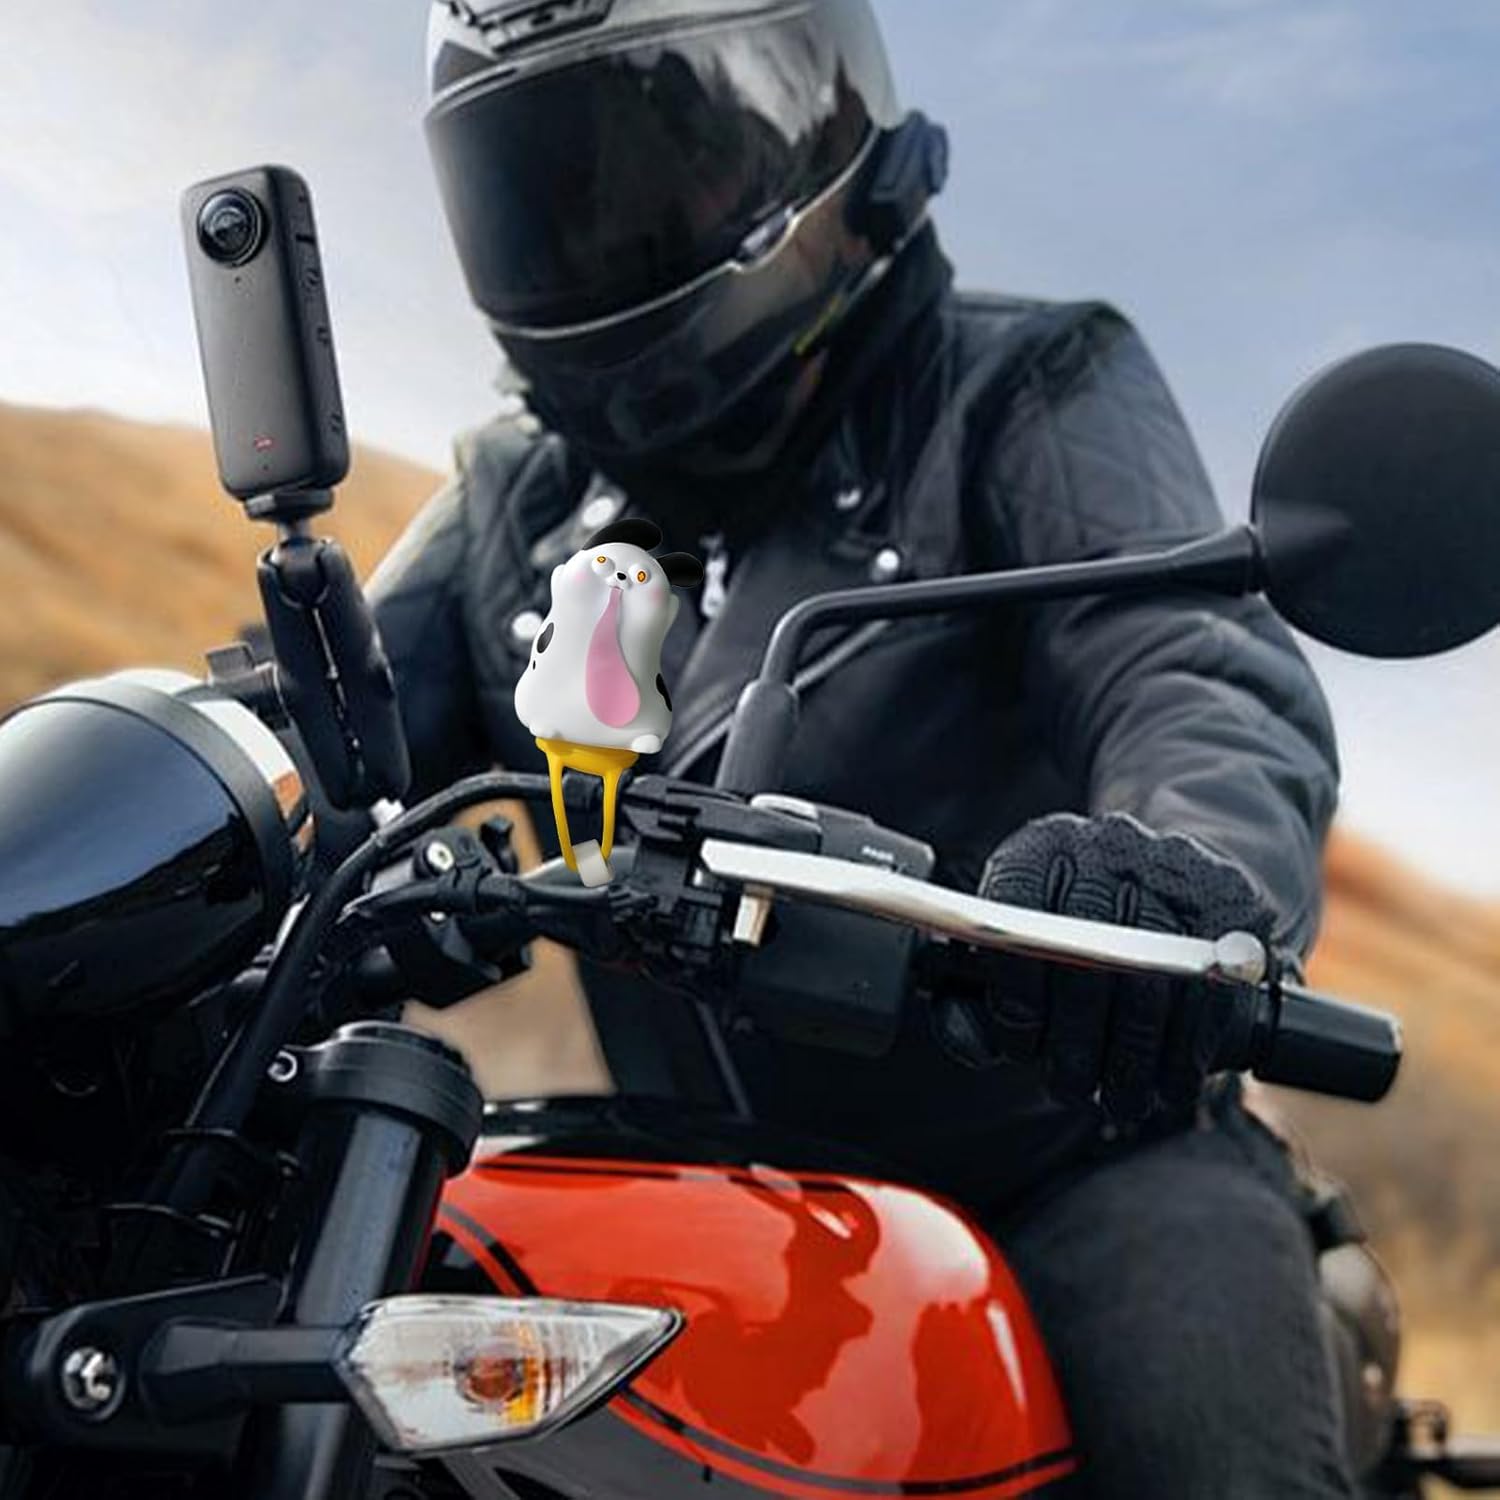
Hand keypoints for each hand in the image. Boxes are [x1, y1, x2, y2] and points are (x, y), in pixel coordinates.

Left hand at [966, 812, 1276, 1122]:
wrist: (1188, 879)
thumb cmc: (1086, 935)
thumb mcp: (1024, 955)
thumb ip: (977, 1003)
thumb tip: (967, 1039)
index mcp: (1039, 850)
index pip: (1013, 916)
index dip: (1016, 994)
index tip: (1025, 1047)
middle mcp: (1104, 845)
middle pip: (1086, 954)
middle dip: (1077, 1042)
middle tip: (1072, 1088)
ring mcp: (1173, 866)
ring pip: (1152, 979)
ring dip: (1133, 1058)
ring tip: (1121, 1098)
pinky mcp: (1233, 900)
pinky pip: (1211, 990)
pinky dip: (1187, 1052)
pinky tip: (1169, 1082)